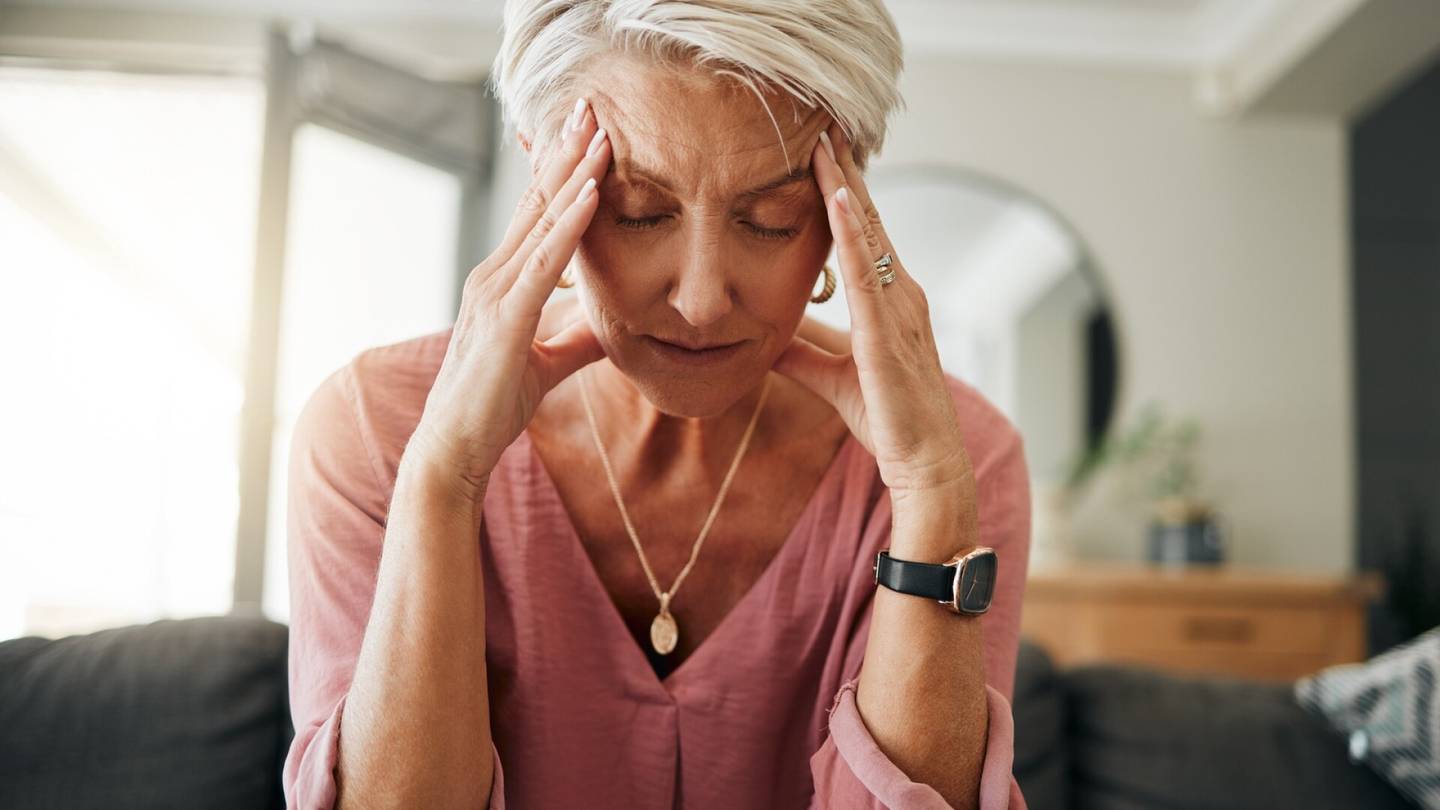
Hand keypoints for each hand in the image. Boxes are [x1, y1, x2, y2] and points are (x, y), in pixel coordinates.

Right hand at [409, 100, 610, 495]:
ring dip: (574, 174)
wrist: (454, 448)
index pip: (537, 215)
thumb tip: (612, 326)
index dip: (562, 171)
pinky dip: (570, 225)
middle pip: (536, 202)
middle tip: (591, 106)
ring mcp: (495, 292)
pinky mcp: (505, 317)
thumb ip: (578, 340)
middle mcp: (493, 275)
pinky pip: (544, 262)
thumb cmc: (492, 407)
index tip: (588, 133)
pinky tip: (591, 194)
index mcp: (502, 282)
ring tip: (600, 132)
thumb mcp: (548, 365)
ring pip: (542, 220)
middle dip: (565, 152)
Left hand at [773, 123, 972, 496]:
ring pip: (868, 235)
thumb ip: (801, 350)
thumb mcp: (831, 376)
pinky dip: (852, 234)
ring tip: (824, 144)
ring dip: (845, 187)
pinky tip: (836, 201)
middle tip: (822, 125)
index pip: (863, 235)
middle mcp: (901, 294)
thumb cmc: (888, 420)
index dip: (842, 194)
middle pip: (868, 222)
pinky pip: (868, 271)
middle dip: (845, 174)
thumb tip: (763, 334)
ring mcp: (900, 308)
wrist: (922, 461)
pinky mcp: (889, 330)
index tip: (821, 155)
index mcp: (890, 301)